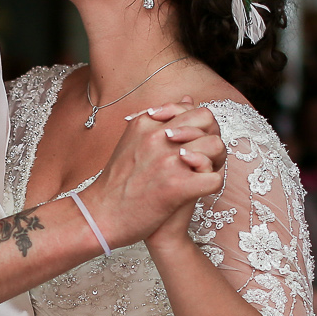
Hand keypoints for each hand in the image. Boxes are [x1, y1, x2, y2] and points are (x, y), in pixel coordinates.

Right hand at [91, 99, 225, 248]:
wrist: (100, 216)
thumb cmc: (117, 183)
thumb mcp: (133, 142)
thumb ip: (160, 121)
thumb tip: (187, 99)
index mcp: (146, 123)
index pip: (191, 108)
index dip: (198, 126)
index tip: (191, 143)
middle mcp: (158, 136)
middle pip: (206, 120)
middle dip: (210, 137)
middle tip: (203, 157)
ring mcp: (168, 160)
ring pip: (215, 145)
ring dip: (215, 161)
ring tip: (201, 175)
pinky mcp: (177, 186)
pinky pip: (215, 179)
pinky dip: (212, 185)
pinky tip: (199, 191)